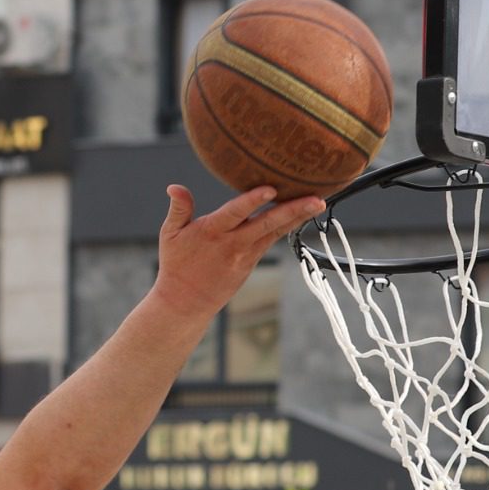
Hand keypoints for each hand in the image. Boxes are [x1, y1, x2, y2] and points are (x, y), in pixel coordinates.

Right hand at [152, 185, 325, 316]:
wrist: (186, 302)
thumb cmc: (176, 264)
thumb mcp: (170, 235)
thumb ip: (179, 209)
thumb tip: (174, 187)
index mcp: (212, 232)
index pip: (235, 213)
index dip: (252, 201)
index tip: (270, 189)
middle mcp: (233, 243)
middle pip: (267, 224)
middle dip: (292, 211)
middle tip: (316, 199)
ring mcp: (246, 255)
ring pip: (276, 232)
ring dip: (298, 217)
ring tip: (318, 203)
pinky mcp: (252, 261)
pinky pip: (273, 239)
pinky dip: (288, 226)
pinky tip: (303, 215)